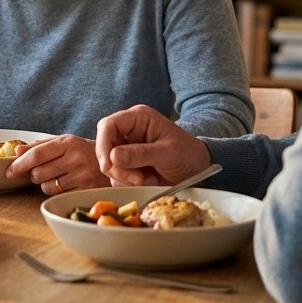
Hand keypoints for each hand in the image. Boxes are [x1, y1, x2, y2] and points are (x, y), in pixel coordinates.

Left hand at [5, 134, 109, 193]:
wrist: (114, 161)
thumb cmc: (83, 152)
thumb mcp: (65, 142)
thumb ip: (40, 146)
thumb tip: (17, 152)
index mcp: (68, 142)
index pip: (37, 154)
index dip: (19, 164)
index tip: (9, 172)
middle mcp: (76, 157)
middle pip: (38, 173)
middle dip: (34, 175)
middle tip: (43, 171)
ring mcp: (83, 175)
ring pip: (47, 187)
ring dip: (46, 184)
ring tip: (59, 176)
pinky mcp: (87, 190)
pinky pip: (59, 195)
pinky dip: (57, 192)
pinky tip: (67, 184)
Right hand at [95, 104, 211, 185]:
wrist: (198, 170)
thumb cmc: (187, 154)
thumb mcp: (167, 152)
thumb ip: (140, 154)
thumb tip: (112, 156)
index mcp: (137, 118)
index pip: (108, 125)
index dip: (103, 144)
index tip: (108, 166)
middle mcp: (128, 131)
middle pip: (104, 147)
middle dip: (117, 167)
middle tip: (137, 179)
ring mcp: (126, 149)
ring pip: (109, 165)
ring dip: (125, 178)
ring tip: (148, 180)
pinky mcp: (127, 165)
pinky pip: (116, 176)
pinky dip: (128, 183)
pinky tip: (147, 182)